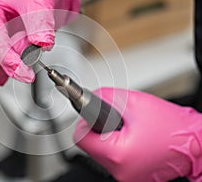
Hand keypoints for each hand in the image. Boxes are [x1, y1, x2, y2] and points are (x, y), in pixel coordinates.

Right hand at [0, 0, 79, 84]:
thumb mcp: (39, 0)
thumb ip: (40, 23)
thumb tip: (40, 44)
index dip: (9, 60)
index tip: (25, 73)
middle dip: (3, 68)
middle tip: (26, 73)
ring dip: (5, 72)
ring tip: (24, 71)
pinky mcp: (2, 48)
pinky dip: (8, 73)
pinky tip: (20, 72)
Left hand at [74, 87, 201, 181]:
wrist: (197, 142)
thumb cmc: (173, 126)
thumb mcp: (134, 102)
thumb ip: (106, 97)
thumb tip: (90, 97)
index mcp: (118, 154)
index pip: (80, 137)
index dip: (85, 122)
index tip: (93, 115)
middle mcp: (119, 171)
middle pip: (90, 145)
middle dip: (100, 129)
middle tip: (118, 121)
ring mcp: (126, 177)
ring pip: (101, 153)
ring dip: (110, 138)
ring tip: (130, 130)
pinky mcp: (132, 177)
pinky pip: (115, 159)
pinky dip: (119, 147)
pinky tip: (134, 139)